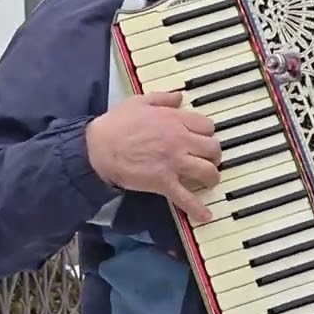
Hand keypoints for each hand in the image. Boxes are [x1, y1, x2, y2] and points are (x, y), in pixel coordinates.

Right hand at [85, 92, 219, 221]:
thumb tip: (179, 97)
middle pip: (213, 149)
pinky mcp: (164, 183)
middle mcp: (180, 140)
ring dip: (211, 177)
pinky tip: (206, 216)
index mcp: (175, 120)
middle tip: (207, 160)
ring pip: (208, 172)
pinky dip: (198, 209)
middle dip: (213, 155)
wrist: (99, 147)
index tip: (202, 139)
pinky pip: (186, 198)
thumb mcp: (139, 101)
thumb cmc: (116, 123)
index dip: (207, 133)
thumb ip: (163, 98)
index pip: (207, 126)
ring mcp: (174, 163)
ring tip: (207, 181)